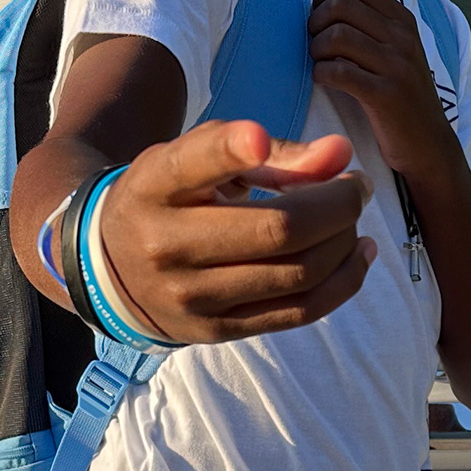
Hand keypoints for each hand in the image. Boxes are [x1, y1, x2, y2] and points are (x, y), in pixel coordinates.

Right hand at [94, 118, 373, 343]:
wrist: (113, 269)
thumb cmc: (173, 198)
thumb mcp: (201, 158)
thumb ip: (272, 151)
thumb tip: (341, 154)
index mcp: (155, 185)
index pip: (191, 165)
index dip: (229, 150)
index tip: (257, 138)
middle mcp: (166, 244)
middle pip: (277, 229)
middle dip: (339, 204)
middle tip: (356, 186)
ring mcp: (191, 297)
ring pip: (298, 274)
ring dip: (345, 241)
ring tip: (353, 218)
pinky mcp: (216, 331)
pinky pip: (299, 312)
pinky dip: (343, 281)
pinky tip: (358, 253)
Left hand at [307, 0, 460, 181]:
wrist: (429, 145)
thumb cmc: (401, 98)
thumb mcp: (396, 52)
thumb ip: (370, 25)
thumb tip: (323, 2)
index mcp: (402, 19)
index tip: (319, 20)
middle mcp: (403, 37)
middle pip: (340, 5)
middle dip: (314, 22)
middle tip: (315, 45)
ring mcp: (397, 65)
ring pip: (336, 35)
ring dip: (316, 50)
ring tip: (319, 63)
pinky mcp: (386, 95)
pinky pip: (338, 71)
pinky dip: (320, 73)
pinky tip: (323, 80)